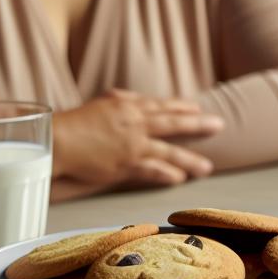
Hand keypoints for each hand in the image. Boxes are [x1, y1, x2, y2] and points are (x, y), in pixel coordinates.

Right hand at [52, 89, 223, 189]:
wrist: (58, 140)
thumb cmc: (76, 122)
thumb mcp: (103, 103)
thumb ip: (122, 100)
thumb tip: (135, 98)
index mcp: (130, 106)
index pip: (162, 106)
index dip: (182, 108)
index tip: (198, 109)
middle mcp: (135, 123)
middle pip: (173, 124)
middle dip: (199, 125)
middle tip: (220, 125)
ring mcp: (132, 145)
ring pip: (168, 151)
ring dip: (189, 160)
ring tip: (207, 168)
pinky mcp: (124, 164)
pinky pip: (151, 170)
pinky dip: (166, 174)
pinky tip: (179, 179)